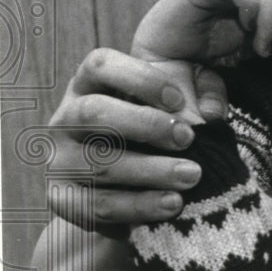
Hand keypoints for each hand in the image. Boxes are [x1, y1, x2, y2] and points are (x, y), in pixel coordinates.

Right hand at [46, 48, 227, 230]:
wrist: (124, 193)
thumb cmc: (155, 136)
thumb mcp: (174, 106)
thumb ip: (196, 95)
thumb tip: (212, 112)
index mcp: (88, 86)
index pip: (100, 65)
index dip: (140, 79)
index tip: (179, 100)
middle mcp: (66, 118)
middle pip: (94, 112)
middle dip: (145, 125)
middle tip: (187, 138)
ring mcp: (59, 160)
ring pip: (99, 164)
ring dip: (151, 170)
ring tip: (192, 175)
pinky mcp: (63, 199)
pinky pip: (98, 205)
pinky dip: (140, 206)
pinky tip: (173, 203)